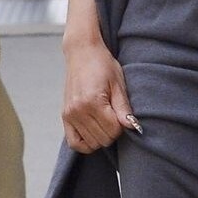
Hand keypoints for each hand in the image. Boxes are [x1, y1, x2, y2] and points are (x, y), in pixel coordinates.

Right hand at [62, 36, 140, 151]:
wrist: (82, 53)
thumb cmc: (103, 65)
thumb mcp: (118, 84)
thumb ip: (124, 108)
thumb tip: (132, 127)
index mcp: (93, 102)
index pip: (114, 130)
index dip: (122, 126)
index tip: (122, 114)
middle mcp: (78, 111)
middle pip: (103, 139)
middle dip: (113, 132)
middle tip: (114, 117)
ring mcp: (69, 115)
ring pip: (91, 144)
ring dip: (101, 137)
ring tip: (104, 121)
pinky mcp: (64, 116)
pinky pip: (74, 143)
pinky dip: (86, 143)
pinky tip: (94, 133)